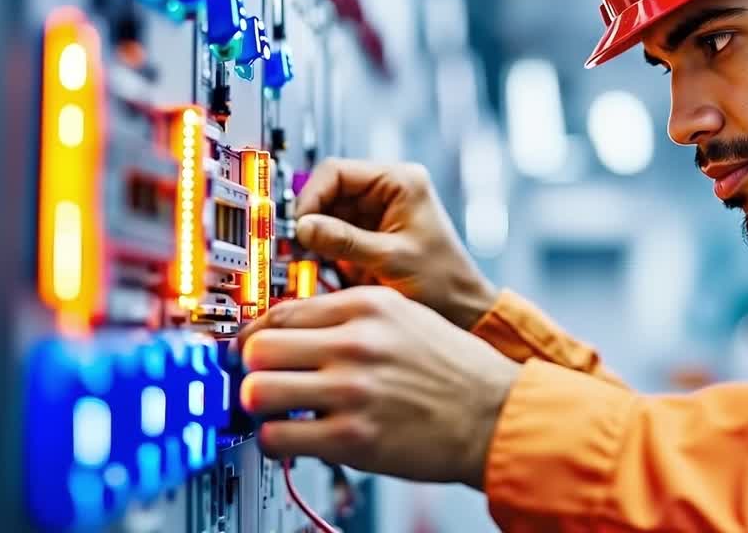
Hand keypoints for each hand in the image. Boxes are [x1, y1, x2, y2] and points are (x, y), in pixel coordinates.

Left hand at [235, 287, 520, 487]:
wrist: (496, 413)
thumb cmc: (456, 369)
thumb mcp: (408, 317)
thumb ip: (353, 318)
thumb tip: (296, 328)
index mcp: (367, 306)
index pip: (281, 310)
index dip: (257, 333)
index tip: (252, 348)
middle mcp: (355, 342)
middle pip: (258, 347)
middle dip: (252, 367)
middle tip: (262, 379)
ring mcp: (352, 390)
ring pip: (257, 390)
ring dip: (258, 405)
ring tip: (275, 410)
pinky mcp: (352, 437)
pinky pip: (277, 437)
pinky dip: (275, 441)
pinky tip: (293, 437)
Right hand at [294, 158, 497, 329]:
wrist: (461, 308)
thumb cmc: (443, 281)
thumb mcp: (390, 259)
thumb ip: (344, 241)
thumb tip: (303, 227)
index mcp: (400, 182)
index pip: (337, 171)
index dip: (312, 196)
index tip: (299, 224)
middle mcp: (387, 191)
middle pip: (328, 190)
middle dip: (311, 217)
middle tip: (299, 245)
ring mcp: (377, 212)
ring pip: (326, 213)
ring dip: (315, 235)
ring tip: (311, 259)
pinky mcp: (368, 235)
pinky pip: (333, 233)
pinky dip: (322, 248)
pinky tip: (324, 265)